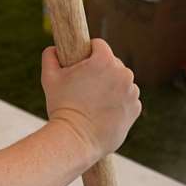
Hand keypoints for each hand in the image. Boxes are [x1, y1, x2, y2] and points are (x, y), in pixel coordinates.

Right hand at [41, 40, 140, 160]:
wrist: (76, 139)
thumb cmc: (61, 107)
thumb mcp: (50, 78)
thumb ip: (50, 57)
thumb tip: (53, 49)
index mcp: (104, 61)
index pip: (98, 45)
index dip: (87, 52)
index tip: (80, 63)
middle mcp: (123, 73)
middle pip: (112, 63)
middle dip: (100, 71)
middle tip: (84, 87)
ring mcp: (132, 91)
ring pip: (121, 82)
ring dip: (111, 87)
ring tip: (93, 101)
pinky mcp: (135, 108)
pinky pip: (127, 99)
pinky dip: (118, 103)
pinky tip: (103, 112)